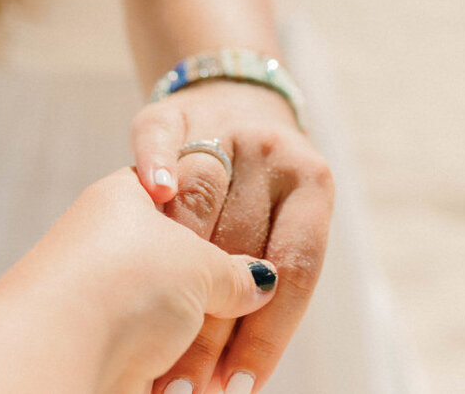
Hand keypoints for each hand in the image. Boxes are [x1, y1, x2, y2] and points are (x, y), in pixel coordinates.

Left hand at [0, 168, 276, 393]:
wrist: (59, 353)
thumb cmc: (125, 283)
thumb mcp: (197, 263)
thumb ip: (235, 268)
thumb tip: (262, 279)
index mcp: (132, 194)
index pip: (196, 194)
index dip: (231, 223)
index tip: (257, 254)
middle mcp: (117, 237)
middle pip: (193, 260)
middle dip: (223, 293)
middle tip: (250, 308)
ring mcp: (114, 291)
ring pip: (184, 313)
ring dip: (209, 338)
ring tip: (229, 361)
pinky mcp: (115, 343)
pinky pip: (168, 350)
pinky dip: (187, 365)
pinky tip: (207, 377)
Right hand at [131, 80, 334, 392]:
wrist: (232, 99)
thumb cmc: (254, 198)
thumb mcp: (277, 229)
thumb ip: (263, 283)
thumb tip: (234, 378)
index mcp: (312, 180)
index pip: (297, 267)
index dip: (268, 333)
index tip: (239, 386)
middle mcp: (271, 149)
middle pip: (244, 244)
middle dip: (213, 326)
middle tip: (190, 386)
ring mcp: (221, 126)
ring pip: (201, 200)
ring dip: (174, 269)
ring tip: (152, 336)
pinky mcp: (171, 115)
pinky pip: (157, 138)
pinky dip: (157, 163)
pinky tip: (155, 195)